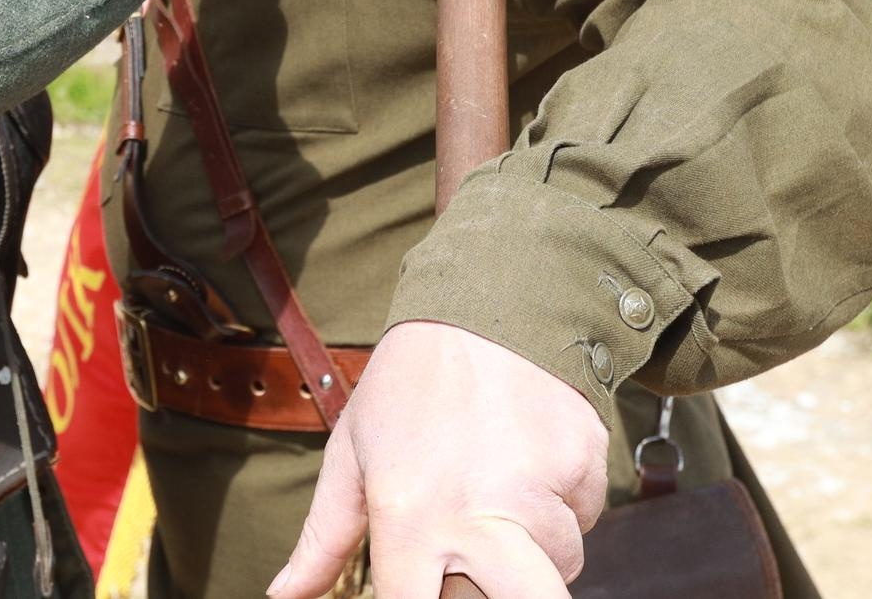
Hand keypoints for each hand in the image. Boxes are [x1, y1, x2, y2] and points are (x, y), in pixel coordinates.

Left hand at [269, 321, 609, 598]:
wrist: (483, 303)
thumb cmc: (408, 383)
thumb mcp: (352, 452)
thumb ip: (325, 538)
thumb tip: (285, 594)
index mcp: (410, 516)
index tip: (431, 587)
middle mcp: (477, 512)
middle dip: (515, 598)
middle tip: (487, 565)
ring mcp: (540, 490)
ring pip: (559, 565)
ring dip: (535, 547)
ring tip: (498, 490)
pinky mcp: (586, 465)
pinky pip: (586, 515)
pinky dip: (564, 503)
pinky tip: (531, 461)